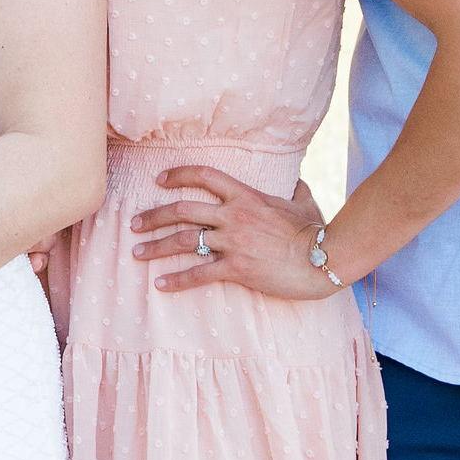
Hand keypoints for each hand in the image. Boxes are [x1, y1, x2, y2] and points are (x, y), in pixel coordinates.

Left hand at [132, 169, 338, 300]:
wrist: (325, 259)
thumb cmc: (316, 231)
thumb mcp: (304, 202)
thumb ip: (294, 190)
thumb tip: (297, 183)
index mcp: (245, 195)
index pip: (203, 175)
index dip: (177, 175)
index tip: (158, 180)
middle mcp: (233, 215)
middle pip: (181, 209)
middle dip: (153, 216)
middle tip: (134, 224)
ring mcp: (233, 242)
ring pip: (184, 240)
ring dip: (156, 246)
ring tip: (136, 253)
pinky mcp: (237, 268)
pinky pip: (199, 273)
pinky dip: (176, 279)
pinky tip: (160, 284)